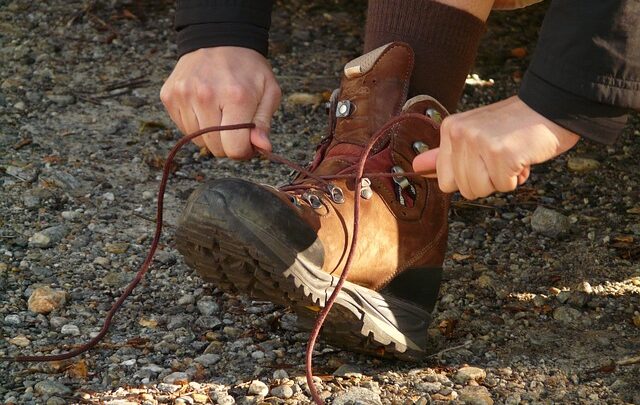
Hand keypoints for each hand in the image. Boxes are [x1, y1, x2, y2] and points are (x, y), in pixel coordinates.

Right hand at [160, 47, 281, 158]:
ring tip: (219, 112)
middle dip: (227, 143)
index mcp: (236, 97)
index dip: (243, 151)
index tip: (247, 141)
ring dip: (210, 134)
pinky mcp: (169, 95)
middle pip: (215, 148)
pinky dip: (195, 124)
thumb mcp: (269, 91)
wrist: (220, 38)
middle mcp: (205, 96)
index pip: (234, 148)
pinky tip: (205, 106)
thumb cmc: (248, 69)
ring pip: (198, 140)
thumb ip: (264, 123)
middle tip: (234, 124)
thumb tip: (262, 148)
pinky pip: (183, 128)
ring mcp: (184, 95)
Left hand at [413, 96, 579, 199]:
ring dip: (501, 179)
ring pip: (481, 190)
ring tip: (511, 155)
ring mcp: (479, 142)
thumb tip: (415, 168)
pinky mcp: (501, 152)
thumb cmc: (514, 126)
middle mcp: (460, 133)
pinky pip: (504, 186)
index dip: (470, 177)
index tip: (484, 158)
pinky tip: (523, 156)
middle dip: (487, 180)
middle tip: (501, 155)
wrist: (552, 107)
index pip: (446, 181)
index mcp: (450, 129)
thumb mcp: (474, 135)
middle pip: (464, 189)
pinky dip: (518, 177)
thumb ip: (445, 154)